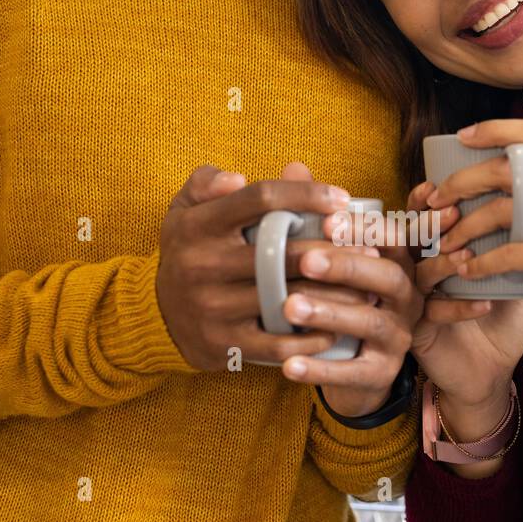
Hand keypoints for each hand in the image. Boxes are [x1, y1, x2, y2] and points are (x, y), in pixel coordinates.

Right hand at [156, 162, 373, 370]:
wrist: (156, 315)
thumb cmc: (187, 251)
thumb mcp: (185, 209)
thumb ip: (209, 182)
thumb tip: (239, 178)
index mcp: (199, 225)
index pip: (260, 199)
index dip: (305, 195)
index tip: (342, 199)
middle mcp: (204, 265)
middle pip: (282, 252)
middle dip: (332, 250)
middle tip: (365, 248)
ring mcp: (214, 307)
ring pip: (287, 298)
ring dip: (334, 295)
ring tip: (366, 289)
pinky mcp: (225, 344)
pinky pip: (278, 342)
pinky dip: (311, 337)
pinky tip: (336, 327)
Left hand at [282, 198, 423, 418]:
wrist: (355, 370)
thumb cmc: (339, 299)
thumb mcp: (331, 259)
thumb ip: (316, 216)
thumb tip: (293, 167)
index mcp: (394, 262)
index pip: (390, 238)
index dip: (364, 228)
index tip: (328, 218)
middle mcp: (405, 297)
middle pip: (387, 278)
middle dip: (346, 266)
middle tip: (304, 259)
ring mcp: (397, 337)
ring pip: (370, 322)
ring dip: (329, 313)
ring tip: (288, 307)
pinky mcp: (381, 374)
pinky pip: (353, 373)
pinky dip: (320, 370)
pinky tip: (286, 364)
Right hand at [406, 178, 522, 404]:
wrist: (495, 370)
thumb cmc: (502, 318)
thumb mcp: (512, 275)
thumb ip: (514, 243)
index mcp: (435, 253)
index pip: (421, 219)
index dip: (423, 202)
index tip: (436, 185)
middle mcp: (418, 274)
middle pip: (409, 241)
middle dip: (427, 224)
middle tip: (450, 213)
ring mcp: (414, 304)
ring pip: (417, 275)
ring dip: (441, 264)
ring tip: (465, 256)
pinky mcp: (417, 334)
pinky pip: (432, 314)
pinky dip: (458, 307)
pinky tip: (484, 304)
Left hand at [427, 120, 522, 370]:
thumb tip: (508, 174)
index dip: (494, 129)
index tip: (462, 136)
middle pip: (507, 169)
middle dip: (462, 182)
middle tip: (436, 200)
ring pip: (502, 210)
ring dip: (464, 227)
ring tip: (445, 243)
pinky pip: (510, 253)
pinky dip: (482, 263)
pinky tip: (466, 270)